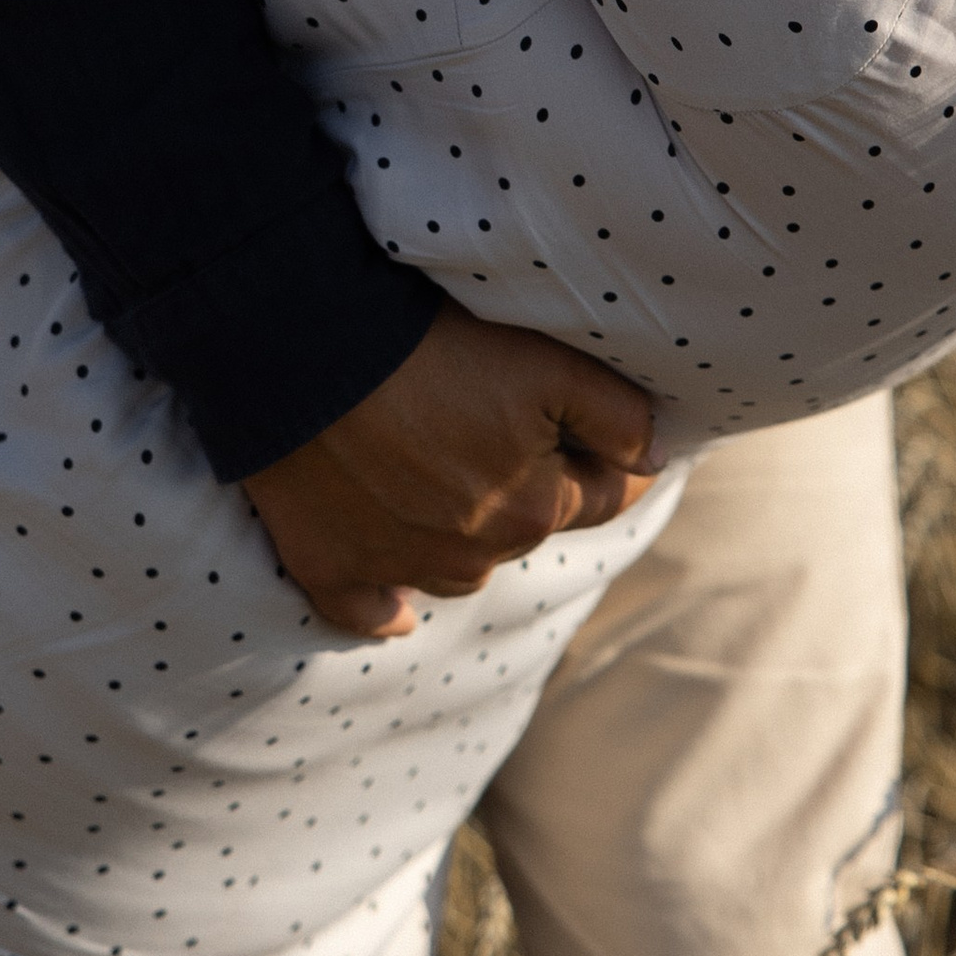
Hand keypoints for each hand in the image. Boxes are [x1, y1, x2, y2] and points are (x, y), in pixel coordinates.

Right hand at [244, 305, 665, 639]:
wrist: (300, 347)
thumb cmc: (432, 344)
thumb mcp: (547, 362)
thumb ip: (618, 416)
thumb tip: (655, 460)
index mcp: (533, 509)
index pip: (604, 495)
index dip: (609, 458)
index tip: (604, 432)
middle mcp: (474, 555)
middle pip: (530, 526)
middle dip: (535, 485)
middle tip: (507, 427)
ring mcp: (399, 567)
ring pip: (460, 566)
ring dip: (466, 534)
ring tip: (446, 478)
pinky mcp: (330, 566)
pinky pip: (369, 612)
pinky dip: (387, 609)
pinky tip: (398, 611)